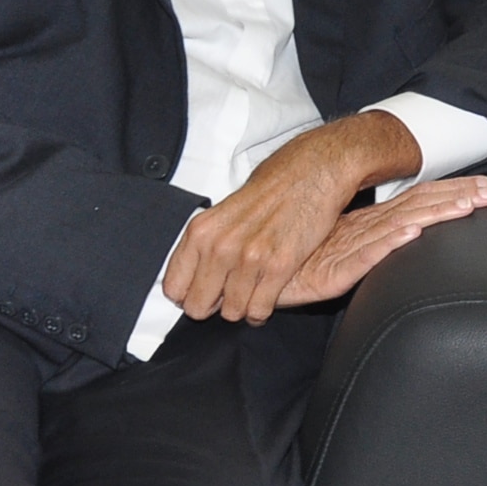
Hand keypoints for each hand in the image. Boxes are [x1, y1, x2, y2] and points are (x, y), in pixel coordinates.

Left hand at [162, 111, 424, 325]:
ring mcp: (249, 258)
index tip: (202, 292)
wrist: (312, 173)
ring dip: (241, 308)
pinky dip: (262, 311)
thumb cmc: (272, 187)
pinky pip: (259, 309)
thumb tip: (194, 275)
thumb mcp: (223, 211)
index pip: (174, 288)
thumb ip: (207, 243)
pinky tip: (265, 299)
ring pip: (232, 312)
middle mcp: (220, 247)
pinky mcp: (279, 266)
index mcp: (201, 232)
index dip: (189, 295)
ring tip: (250, 295)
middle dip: (213, 306)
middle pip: (198, 306)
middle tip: (227, 297)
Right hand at [275, 174, 486, 307]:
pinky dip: (388, 244)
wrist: (252, 279)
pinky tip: (410, 234)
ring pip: (397, 227)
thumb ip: (370, 241)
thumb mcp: (340, 248)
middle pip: (414, 209)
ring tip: (464, 207)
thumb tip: (406, 229)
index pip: (413, 202)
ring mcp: (347, 249)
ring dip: (433, 215)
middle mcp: (360, 231)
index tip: (483, 188)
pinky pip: (363, 257)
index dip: (448, 194)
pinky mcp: (331, 273)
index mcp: (364, 224)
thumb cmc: (293, 262)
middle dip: (454, 200)